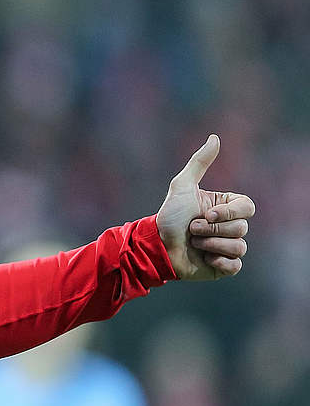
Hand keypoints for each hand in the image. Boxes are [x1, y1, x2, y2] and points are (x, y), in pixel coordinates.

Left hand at [156, 134, 255, 279]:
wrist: (155, 246)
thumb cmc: (169, 216)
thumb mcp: (182, 186)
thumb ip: (199, 163)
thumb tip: (215, 137)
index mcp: (227, 208)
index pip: (248, 207)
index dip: (229, 212)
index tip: (207, 213)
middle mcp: (230, 227)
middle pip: (242, 227)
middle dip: (212, 229)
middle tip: (192, 229)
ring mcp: (228, 247)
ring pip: (239, 247)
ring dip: (210, 245)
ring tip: (193, 243)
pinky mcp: (224, 268)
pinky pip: (235, 266)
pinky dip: (219, 262)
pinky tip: (204, 259)